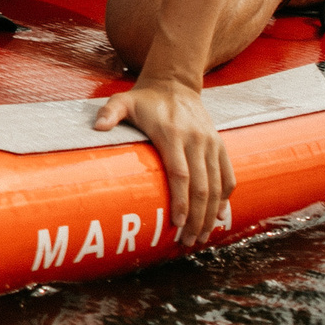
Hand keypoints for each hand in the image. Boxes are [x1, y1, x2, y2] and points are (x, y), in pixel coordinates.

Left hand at [96, 76, 232, 246]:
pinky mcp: (219, 145)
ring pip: (217, 185)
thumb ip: (110, 113)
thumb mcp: (122, 101)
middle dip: (197, 217)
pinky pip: (228, 175)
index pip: (180, 173)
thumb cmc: (145, 99)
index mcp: (172, 134)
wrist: (176, 84)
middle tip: (187, 241)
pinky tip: (219, 218)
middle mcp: (196, 140)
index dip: (181, 200)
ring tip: (200, 237)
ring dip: (211, 214)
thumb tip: (97, 127)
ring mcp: (211, 144)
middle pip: (201, 186)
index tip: (177, 222)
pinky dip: (225, 198)